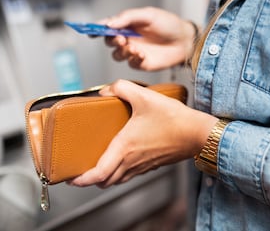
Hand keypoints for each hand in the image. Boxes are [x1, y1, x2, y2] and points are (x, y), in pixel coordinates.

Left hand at [69, 80, 216, 187]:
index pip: (99, 173)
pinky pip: (128, 175)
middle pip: (104, 181)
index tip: (71, 179)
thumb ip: (122, 88)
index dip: (82, 180)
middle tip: (78, 173)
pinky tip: (117, 161)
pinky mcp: (150, 166)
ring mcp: (141, 166)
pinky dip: (117, 174)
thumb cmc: (174, 119)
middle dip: (89, 181)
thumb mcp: (145, 96)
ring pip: (116, 181)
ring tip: (94, 169)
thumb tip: (106, 91)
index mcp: (125, 147)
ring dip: (103, 178)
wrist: (198, 134)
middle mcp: (131, 161)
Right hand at [101, 7, 197, 70]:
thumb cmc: (168, 24)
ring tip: (134, 48)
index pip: (108, 26)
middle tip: (121, 38)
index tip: (90, 31)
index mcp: (127, 24)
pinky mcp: (139, 63)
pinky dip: (134, 59)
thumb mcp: (148, 15)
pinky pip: (130, 63)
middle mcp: (127, 38)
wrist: (185, 41)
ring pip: (117, 55)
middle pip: (109, 42)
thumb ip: (127, 17)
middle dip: (112, 40)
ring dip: (123, 51)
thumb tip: (109, 24)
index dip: (97, 29)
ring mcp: (132, 51)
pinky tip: (143, 55)